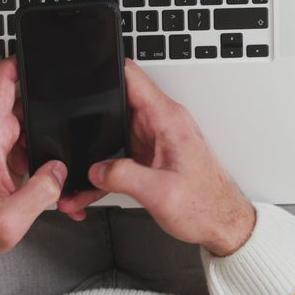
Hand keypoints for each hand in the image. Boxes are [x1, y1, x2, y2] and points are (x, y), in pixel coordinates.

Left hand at [0, 57, 66, 272]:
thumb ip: (43, 190)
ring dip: (45, 133)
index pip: (2, 78)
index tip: (47, 55)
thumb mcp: (12, 219)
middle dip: (47, 106)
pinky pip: (24, 137)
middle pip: (23, 97)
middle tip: (71, 124)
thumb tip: (61, 168)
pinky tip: (47, 172)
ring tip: (57, 160)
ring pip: (27, 118)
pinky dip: (38, 150)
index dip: (24, 60)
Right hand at [57, 59, 254, 256]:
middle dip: (90, 119)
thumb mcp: (160, 193)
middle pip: (116, 105)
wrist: (222, 224)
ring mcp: (155, 139)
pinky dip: (105, 170)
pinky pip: (119, 155)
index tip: (85, 76)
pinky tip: (91, 188)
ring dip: (96, 152)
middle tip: (72, 140)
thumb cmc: (207, 205)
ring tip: (79, 177)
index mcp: (168, 120)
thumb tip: (96, 169)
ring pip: (114, 133)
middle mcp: (162, 124)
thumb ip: (123, 176)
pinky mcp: (151, 156)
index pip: (133, 77)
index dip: (107, 70)